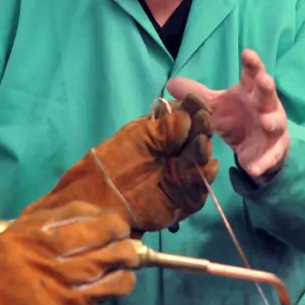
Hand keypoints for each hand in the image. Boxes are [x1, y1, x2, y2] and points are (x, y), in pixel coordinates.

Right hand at [0, 201, 137, 304]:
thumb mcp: (14, 232)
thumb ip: (46, 221)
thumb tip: (81, 216)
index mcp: (41, 234)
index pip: (90, 217)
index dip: (108, 219)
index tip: (114, 222)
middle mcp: (58, 259)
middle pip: (110, 243)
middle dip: (124, 239)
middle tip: (126, 239)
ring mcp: (67, 289)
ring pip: (115, 274)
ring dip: (126, 266)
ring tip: (127, 262)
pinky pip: (102, 298)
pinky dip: (112, 289)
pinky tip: (112, 284)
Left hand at [23, 94, 218, 232]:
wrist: (99, 199)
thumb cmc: (115, 159)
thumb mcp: (138, 136)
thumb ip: (164, 128)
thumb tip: (189, 116)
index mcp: (168, 129)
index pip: (190, 115)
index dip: (196, 109)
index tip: (198, 105)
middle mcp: (180, 149)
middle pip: (201, 135)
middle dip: (203, 127)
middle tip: (203, 120)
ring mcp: (184, 173)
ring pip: (204, 160)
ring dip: (204, 150)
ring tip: (199, 142)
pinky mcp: (186, 197)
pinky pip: (201, 187)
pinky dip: (205, 176)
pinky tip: (204, 165)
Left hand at [167, 49, 288, 181]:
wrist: (255, 146)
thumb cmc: (237, 115)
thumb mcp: (217, 105)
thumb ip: (198, 95)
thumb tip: (171, 83)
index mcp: (250, 91)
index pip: (252, 74)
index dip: (252, 63)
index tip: (247, 53)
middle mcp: (265, 105)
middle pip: (267, 93)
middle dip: (266, 86)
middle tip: (264, 80)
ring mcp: (273, 127)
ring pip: (275, 122)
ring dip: (271, 122)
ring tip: (265, 123)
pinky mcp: (274, 150)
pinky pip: (270, 156)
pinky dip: (263, 162)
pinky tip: (253, 168)